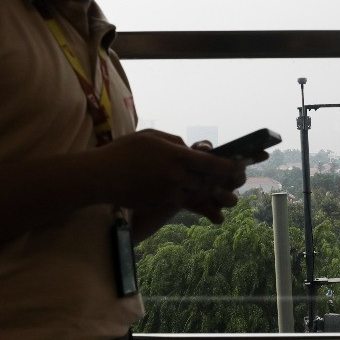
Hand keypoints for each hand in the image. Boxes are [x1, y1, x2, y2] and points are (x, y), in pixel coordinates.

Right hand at [94, 130, 245, 215]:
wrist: (99, 177)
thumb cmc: (123, 151)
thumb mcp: (151, 137)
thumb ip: (174, 142)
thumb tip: (190, 149)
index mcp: (175, 156)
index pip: (210, 163)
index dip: (228, 166)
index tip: (240, 166)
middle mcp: (175, 176)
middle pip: (207, 181)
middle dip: (219, 181)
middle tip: (231, 180)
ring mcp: (168, 192)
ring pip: (196, 193)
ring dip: (205, 190)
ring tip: (213, 188)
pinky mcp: (160, 203)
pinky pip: (181, 200)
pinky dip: (187, 196)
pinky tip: (188, 192)